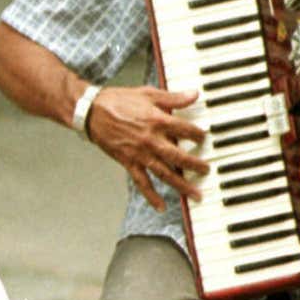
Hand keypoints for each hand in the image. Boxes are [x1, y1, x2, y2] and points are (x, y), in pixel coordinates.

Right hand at [85, 86, 208, 209]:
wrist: (92, 111)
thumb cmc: (119, 101)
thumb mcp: (148, 94)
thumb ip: (173, 97)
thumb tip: (194, 94)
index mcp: (157, 120)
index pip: (185, 130)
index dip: (198, 135)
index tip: (204, 138)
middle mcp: (151, 140)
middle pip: (179, 157)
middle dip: (195, 165)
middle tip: (207, 170)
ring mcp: (140, 154)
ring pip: (165, 173)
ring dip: (182, 185)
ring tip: (196, 194)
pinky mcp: (129, 163)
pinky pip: (142, 183)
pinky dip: (151, 196)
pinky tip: (161, 206)